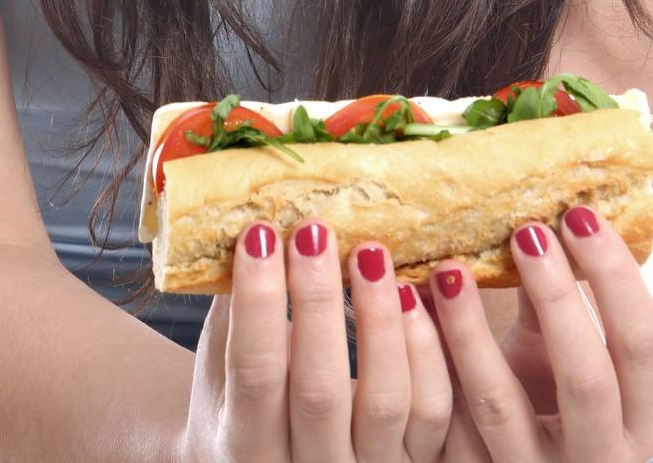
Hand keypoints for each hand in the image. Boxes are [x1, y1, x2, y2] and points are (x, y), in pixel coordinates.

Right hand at [180, 214, 455, 460]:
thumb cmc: (239, 399)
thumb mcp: (220, 364)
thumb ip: (234, 306)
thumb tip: (249, 214)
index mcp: (245, 445)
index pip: (255, 374)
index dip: (259, 301)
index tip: (261, 232)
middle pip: (320, 388)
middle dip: (318, 300)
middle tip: (316, 231)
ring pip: (386, 400)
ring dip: (381, 319)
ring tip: (371, 253)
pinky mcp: (414, 462)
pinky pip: (432, 409)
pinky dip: (427, 349)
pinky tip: (414, 290)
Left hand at [421, 207, 652, 462]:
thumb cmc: (560, 401)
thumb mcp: (573, 358)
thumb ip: (565, 300)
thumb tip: (552, 207)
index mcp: (643, 420)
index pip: (644, 345)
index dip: (616, 277)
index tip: (579, 214)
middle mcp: (600, 458)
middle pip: (586, 378)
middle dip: (558, 298)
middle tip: (526, 230)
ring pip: (499, 405)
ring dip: (470, 332)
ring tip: (448, 269)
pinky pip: (445, 428)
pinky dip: (425, 367)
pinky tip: (406, 313)